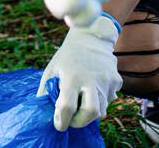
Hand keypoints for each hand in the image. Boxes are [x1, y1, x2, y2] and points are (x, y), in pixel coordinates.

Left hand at [39, 14, 121, 130]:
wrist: (91, 35)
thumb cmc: (67, 56)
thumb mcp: (52, 69)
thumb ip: (45, 92)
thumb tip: (42, 114)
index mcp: (72, 76)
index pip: (67, 107)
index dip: (61, 120)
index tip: (59, 123)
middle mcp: (91, 79)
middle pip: (90, 113)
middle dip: (80, 122)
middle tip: (72, 119)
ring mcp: (106, 80)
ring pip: (102, 110)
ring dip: (90, 112)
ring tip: (82, 100)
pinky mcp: (116, 80)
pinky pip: (109, 100)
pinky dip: (101, 101)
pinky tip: (94, 89)